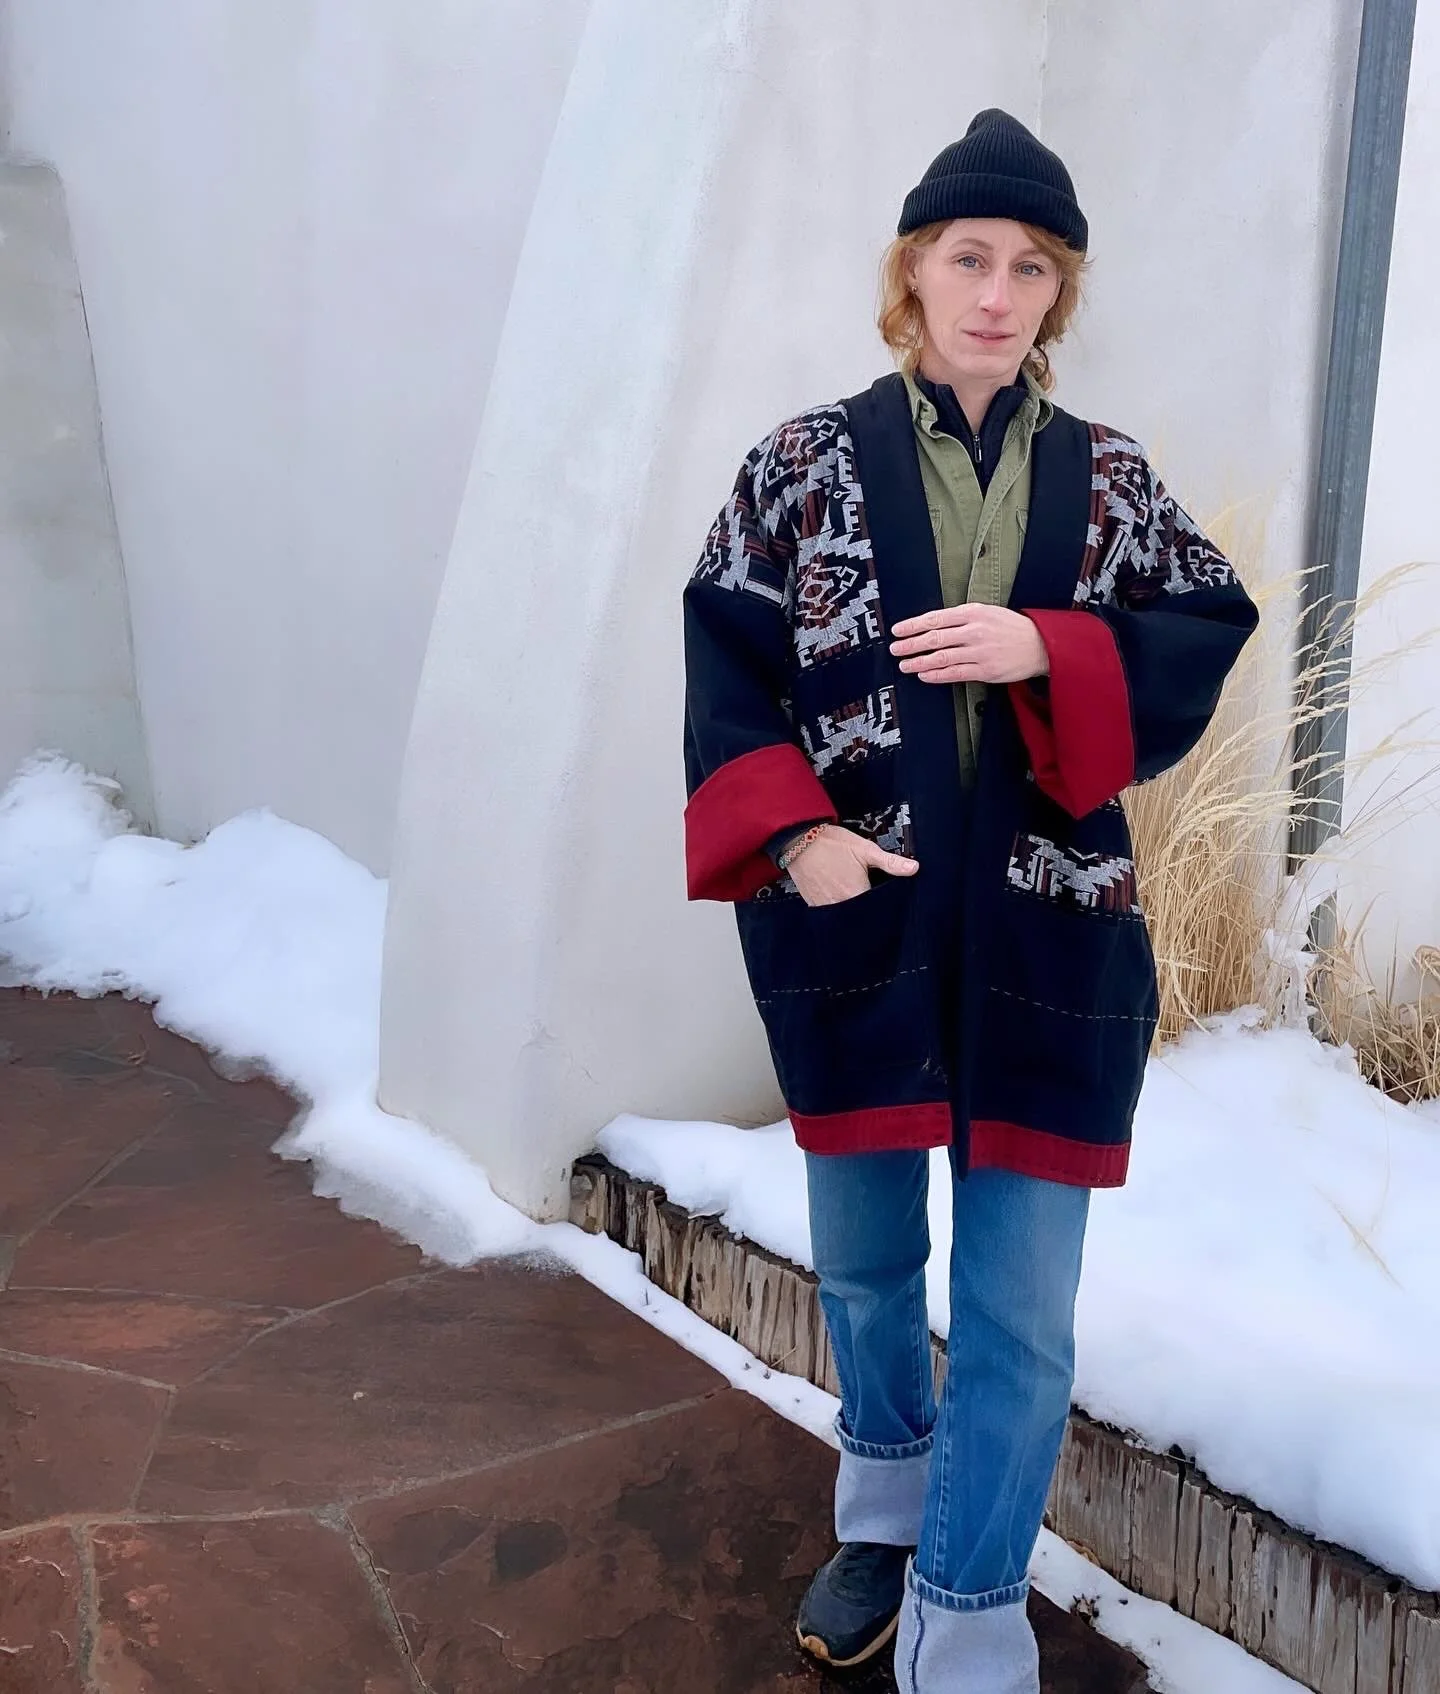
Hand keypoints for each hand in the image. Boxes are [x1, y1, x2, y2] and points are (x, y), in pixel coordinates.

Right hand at [787, 824, 918, 906]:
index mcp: (856, 893)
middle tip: (868, 897)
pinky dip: (835, 906)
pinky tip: (837, 894)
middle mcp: (840, 904)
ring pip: (843, 915)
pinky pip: (828, 911)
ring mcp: (824, 905)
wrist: (799, 840)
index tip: (884, 902)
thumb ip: (890, 862)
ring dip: (850, 908)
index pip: (875, 909)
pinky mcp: (813, 903)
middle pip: (859, 914)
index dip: (881, 907)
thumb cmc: (833, 843)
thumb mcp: (865, 849)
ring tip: (852, 895)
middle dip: (866, 908)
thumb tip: (914, 868)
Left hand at [889, 605, 1048, 684]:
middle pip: (934, 638)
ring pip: (942, 657)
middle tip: (895, 649)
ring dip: (919, 662)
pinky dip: (936, 675)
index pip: (935, 618)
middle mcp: (974, 631)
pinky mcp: (985, 670)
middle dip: (910, 644)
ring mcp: (979, 652)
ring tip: (905, 665)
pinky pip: (955, 673)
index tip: (897, 630)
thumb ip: (961, 618)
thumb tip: (932, 625)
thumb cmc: (1011, 628)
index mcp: (973, 613)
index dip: (913, 625)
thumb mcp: (987, 612)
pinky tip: (924, 675)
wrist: (1040, 644)